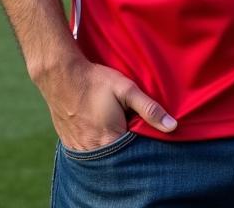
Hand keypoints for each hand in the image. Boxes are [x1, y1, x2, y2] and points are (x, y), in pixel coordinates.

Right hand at [36, 54, 176, 150]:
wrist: (61, 76)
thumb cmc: (96, 82)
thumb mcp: (127, 90)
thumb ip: (149, 109)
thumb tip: (172, 126)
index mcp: (109, 140)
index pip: (133, 153)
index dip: (143, 143)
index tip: (146, 130)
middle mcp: (92, 150)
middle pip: (117, 156)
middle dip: (128, 145)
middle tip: (129, 122)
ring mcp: (78, 149)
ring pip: (102, 155)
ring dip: (112, 144)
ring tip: (115, 124)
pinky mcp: (69, 143)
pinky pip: (87, 151)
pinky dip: (97, 144)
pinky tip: (99, 128)